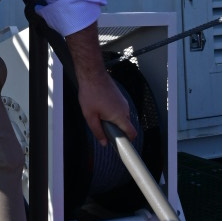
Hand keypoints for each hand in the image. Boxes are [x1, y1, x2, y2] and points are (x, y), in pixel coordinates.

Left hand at [66, 24, 136, 146]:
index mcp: (119, 116)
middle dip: (116, 129)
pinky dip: (112, 111)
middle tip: (103, 128)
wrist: (92, 74)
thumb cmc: (90, 93)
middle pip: (125, 125)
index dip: (128, 141)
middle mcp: (125, 109)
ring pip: (121, 116)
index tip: (122, 146)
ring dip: (112, 119)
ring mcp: (123, 101)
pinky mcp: (119, 96)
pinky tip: (100, 106)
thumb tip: (104, 143)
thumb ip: (98, 131)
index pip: (132, 133)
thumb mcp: (90, 116)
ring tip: (99, 114)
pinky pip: (118, 108)